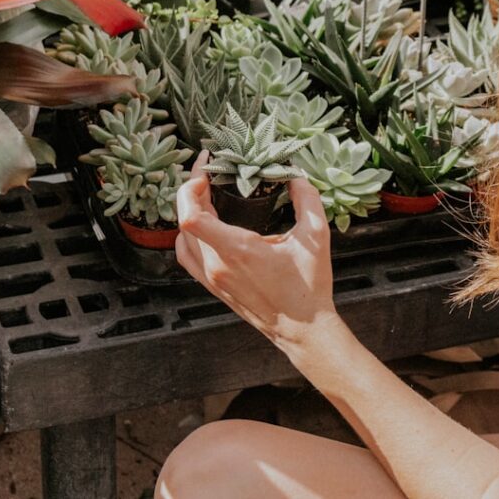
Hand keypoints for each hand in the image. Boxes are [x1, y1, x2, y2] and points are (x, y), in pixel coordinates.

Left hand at [176, 151, 340, 353]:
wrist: (303, 329)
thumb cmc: (309, 287)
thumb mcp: (316, 236)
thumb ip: (307, 199)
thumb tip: (295, 175)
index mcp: (237, 251)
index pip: (191, 217)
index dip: (190, 187)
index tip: (206, 169)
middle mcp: (217, 266)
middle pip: (183, 220)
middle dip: (191, 190)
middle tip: (207, 171)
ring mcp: (212, 279)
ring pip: (182, 238)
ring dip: (188, 211)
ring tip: (206, 192)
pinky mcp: (213, 287)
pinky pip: (186, 255)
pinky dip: (188, 234)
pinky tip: (204, 223)